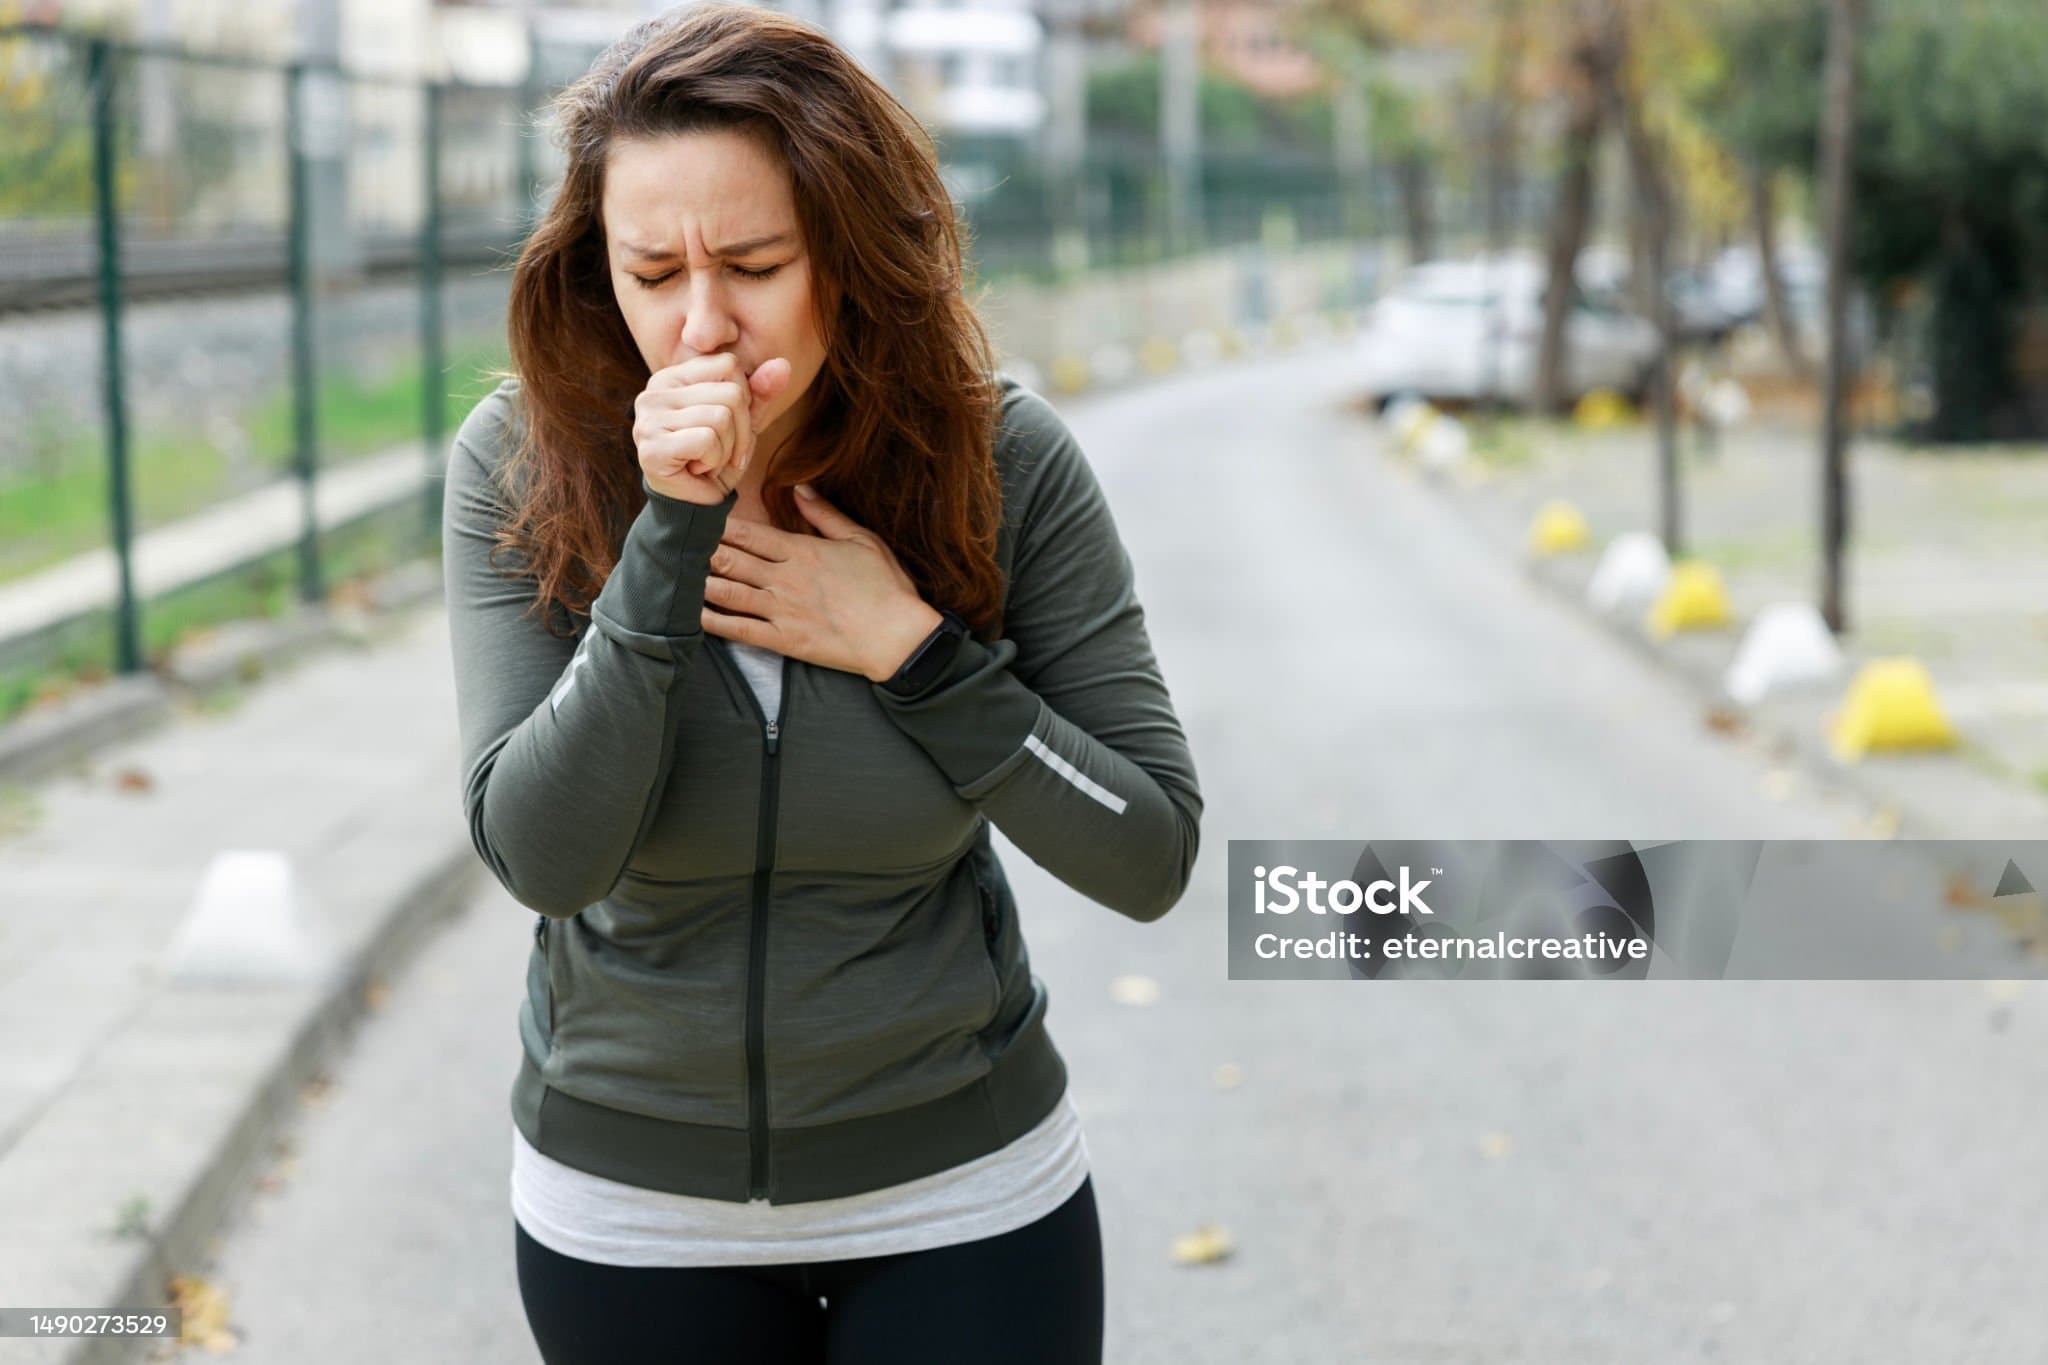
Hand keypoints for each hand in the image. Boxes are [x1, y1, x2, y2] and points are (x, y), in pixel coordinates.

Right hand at [632, 349, 791, 505]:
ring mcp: (648, 418)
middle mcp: (654, 391)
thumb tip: (783, 364)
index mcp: (673, 376)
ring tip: (708, 460)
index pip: (729, 364)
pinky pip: (708, 440)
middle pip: (730, 392)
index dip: (744, 398)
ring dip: (727, 449)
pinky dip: (714, 461)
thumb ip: (760, 393)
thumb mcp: (744, 422)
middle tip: (723, 452)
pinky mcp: (651, 447)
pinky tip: (697, 469)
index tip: (731, 426)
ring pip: (721, 417)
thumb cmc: (716, 459)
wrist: (694, 506)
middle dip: (741, 430)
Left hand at [702, 483, 945, 680]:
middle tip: (678, 545)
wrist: (899, 637)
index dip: (718, 526)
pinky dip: (714, 622)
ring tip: (678, 576)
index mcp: (802, 551)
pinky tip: (694, 615)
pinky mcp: (785, 640)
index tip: (698, 518)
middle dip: (701, 552)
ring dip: (701, 583)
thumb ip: (826, 514)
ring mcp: (782, 611)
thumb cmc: (886, 587)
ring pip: (728, 593)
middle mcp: (785, 578)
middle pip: (731, 560)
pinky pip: (740, 630)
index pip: (749, 534)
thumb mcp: (861, 539)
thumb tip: (800, 489)